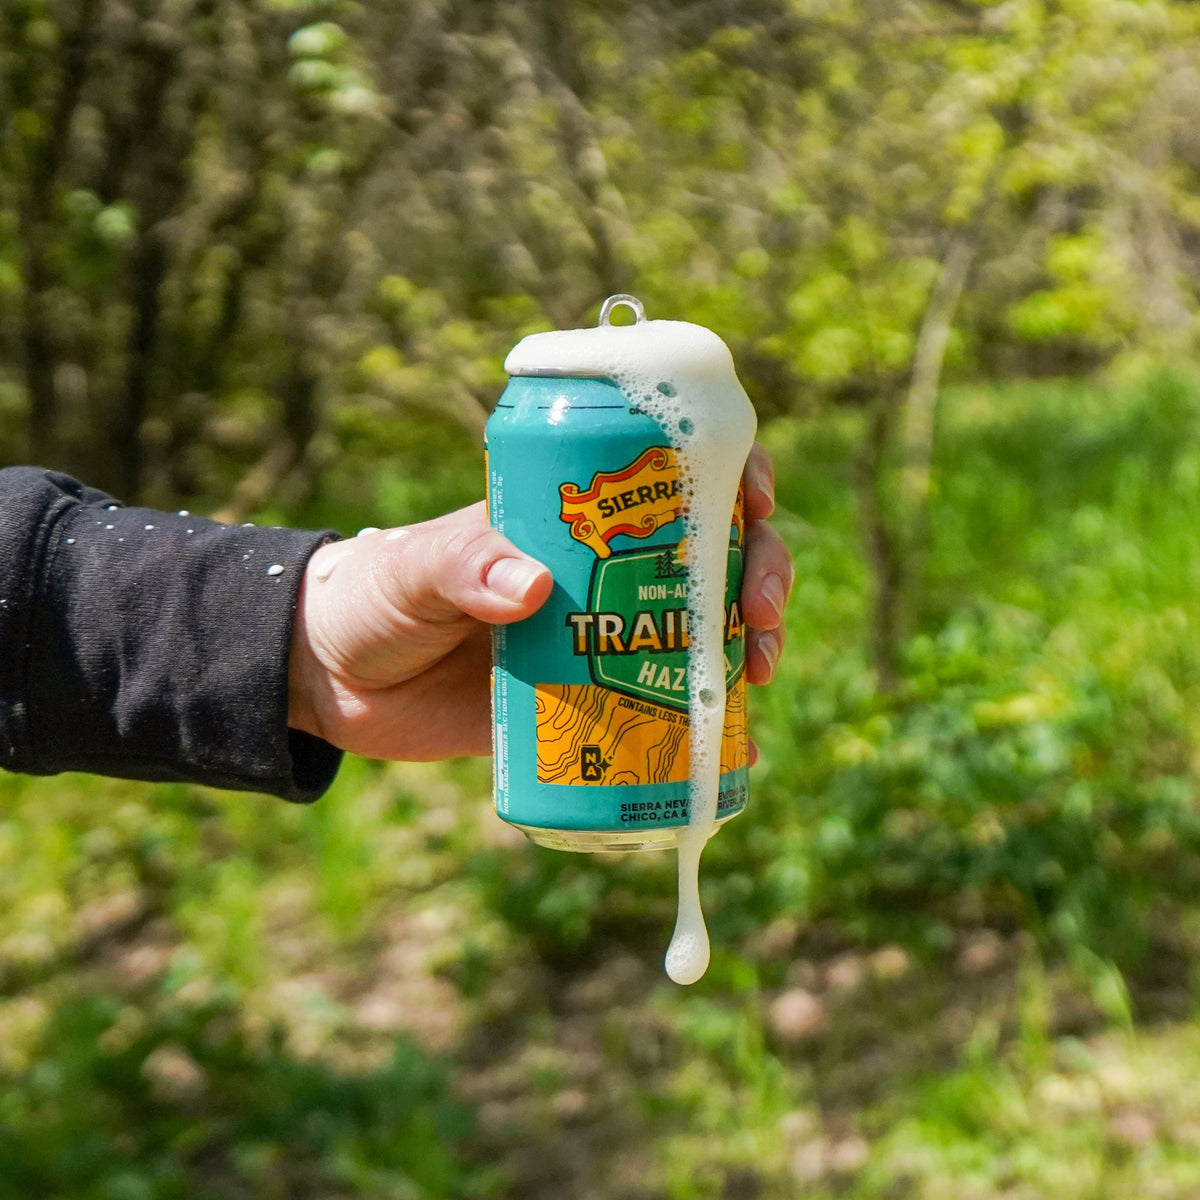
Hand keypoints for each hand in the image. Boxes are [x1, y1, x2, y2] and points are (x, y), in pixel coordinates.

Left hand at [287, 444, 792, 759]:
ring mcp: (602, 636)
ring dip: (750, 640)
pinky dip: (707, 717)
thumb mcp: (410, 568)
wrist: (337, 686)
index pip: (670, 474)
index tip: (753, 501)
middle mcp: (602, 569)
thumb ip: (458, 565)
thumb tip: (534, 587)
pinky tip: (739, 736)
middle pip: (712, 552)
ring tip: (758, 673)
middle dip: (759, 569)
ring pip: (704, 625)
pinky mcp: (588, 703)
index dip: (729, 475)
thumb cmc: (372, 598)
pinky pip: (665, 705)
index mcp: (570, 516)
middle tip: (761, 610)